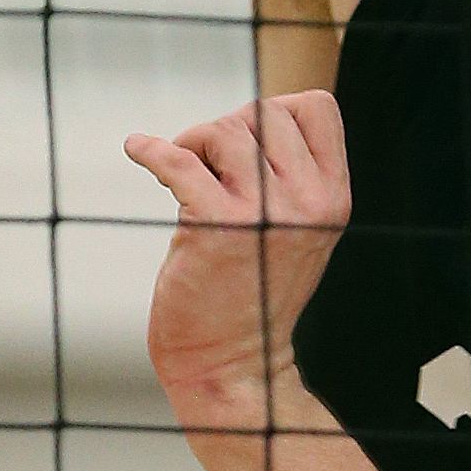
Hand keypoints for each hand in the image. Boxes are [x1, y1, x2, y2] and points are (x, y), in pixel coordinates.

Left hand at [125, 91, 351, 422]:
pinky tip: (136, 149)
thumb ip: (290, 175)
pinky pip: (178, 160)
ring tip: (182, 174)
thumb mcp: (298, 227)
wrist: (234, 363)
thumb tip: (246, 118)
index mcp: (333, 197)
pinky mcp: (215, 225)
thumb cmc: (254, 289)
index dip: (276, 111)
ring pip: (223, 129)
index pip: (317, 107)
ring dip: (192, 144)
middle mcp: (307, 201)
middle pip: (263, 111)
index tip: (248, 142)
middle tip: (206, 166)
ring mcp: (264, 213)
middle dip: (227, 129)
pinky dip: (149, 150)